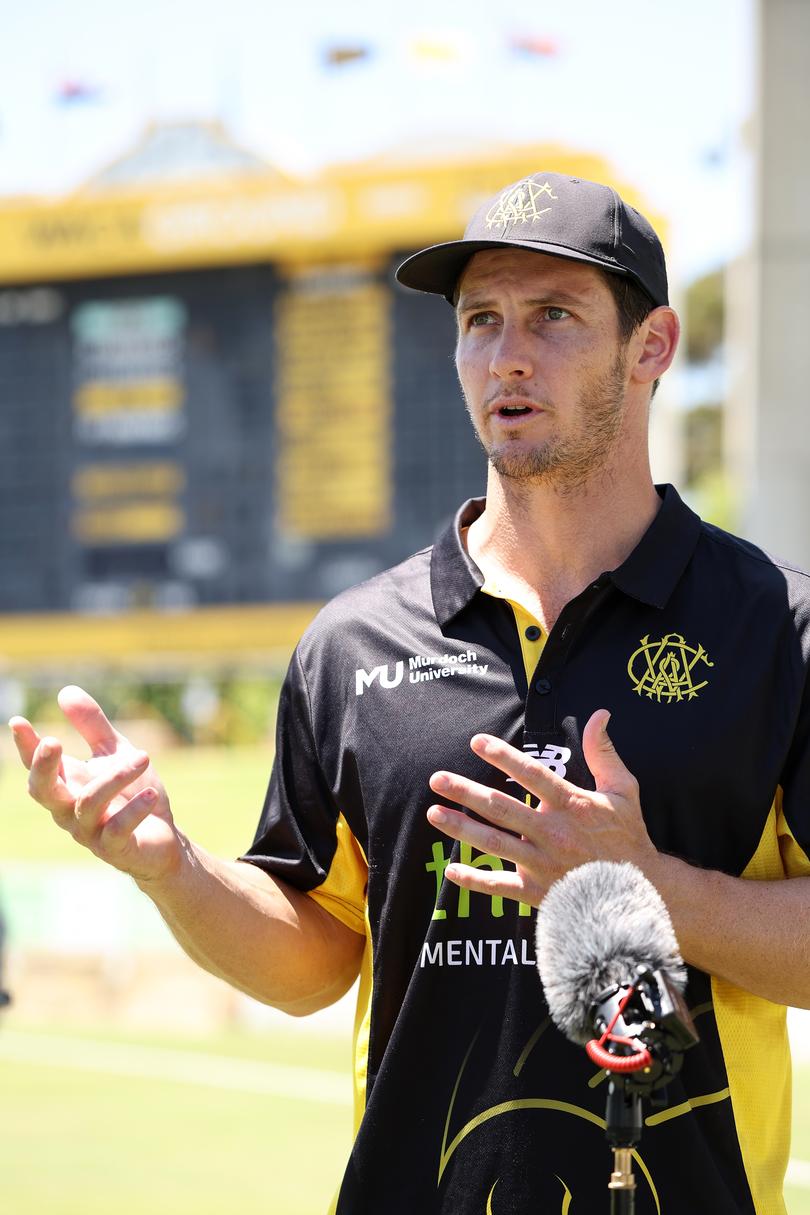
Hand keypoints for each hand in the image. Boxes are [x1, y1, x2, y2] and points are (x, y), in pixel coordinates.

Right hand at [9, 685, 181, 882]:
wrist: (163, 838)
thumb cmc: (133, 794)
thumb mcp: (115, 753)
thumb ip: (92, 726)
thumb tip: (64, 691)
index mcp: (67, 785)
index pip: (38, 766)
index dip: (26, 747)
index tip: (18, 722)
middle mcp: (70, 810)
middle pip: (44, 792)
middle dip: (44, 767)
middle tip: (52, 742)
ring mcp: (90, 832)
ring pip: (88, 803)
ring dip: (115, 777)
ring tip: (143, 757)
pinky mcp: (115, 849)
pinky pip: (117, 830)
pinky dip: (134, 810)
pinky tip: (151, 795)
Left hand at [427, 709, 657, 906]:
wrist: (638, 891)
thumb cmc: (628, 837)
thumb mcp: (623, 790)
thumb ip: (604, 752)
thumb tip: (599, 714)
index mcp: (572, 805)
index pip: (532, 775)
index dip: (503, 756)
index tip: (476, 741)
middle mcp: (553, 833)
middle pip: (502, 808)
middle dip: (466, 792)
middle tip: (437, 779)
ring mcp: (542, 864)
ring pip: (495, 844)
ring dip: (461, 828)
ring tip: (433, 813)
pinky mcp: (538, 892)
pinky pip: (501, 887)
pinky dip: (475, 880)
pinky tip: (451, 870)